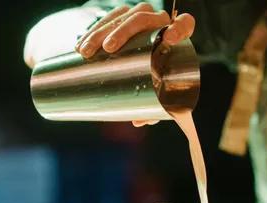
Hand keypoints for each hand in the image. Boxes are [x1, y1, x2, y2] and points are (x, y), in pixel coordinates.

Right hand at [74, 2, 194, 127]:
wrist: (151, 54)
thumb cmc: (159, 74)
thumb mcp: (160, 88)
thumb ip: (155, 105)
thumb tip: (138, 121)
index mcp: (178, 35)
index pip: (184, 24)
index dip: (179, 29)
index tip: (170, 39)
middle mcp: (160, 22)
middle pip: (144, 17)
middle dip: (124, 30)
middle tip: (108, 47)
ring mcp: (141, 15)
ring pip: (122, 16)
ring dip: (101, 31)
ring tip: (87, 51)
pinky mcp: (124, 16)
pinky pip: (108, 17)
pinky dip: (93, 30)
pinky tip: (81, 43)